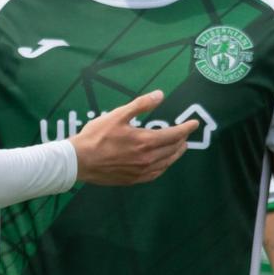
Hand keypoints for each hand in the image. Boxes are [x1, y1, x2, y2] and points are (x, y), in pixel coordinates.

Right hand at [70, 90, 197, 184]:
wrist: (79, 161)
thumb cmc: (96, 136)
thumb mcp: (117, 115)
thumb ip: (140, 105)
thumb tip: (160, 95)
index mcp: (145, 141)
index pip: (173, 135)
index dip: (186, 128)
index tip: (194, 124)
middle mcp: (147, 159)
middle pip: (172, 149)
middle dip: (181, 140)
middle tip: (185, 135)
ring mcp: (141, 171)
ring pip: (166, 163)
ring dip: (175, 154)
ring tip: (179, 147)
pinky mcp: (133, 179)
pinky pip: (156, 174)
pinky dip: (164, 166)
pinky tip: (163, 163)